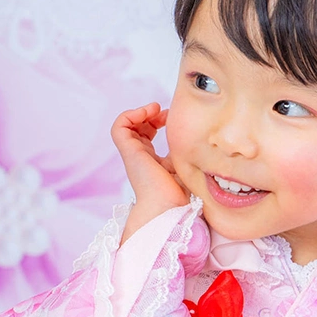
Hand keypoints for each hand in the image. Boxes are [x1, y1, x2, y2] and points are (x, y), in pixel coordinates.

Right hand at [110, 102, 189, 243]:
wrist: (170, 207)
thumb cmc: (182, 194)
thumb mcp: (187, 168)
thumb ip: (185, 154)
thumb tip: (196, 141)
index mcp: (154, 162)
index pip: (149, 135)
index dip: (159, 121)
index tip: (173, 118)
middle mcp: (142, 157)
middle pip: (138, 128)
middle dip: (151, 115)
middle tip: (165, 112)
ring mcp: (134, 154)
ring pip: (127, 125)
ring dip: (141, 112)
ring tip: (156, 109)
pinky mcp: (129, 151)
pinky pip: (120, 126)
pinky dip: (131, 114)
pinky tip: (149, 112)